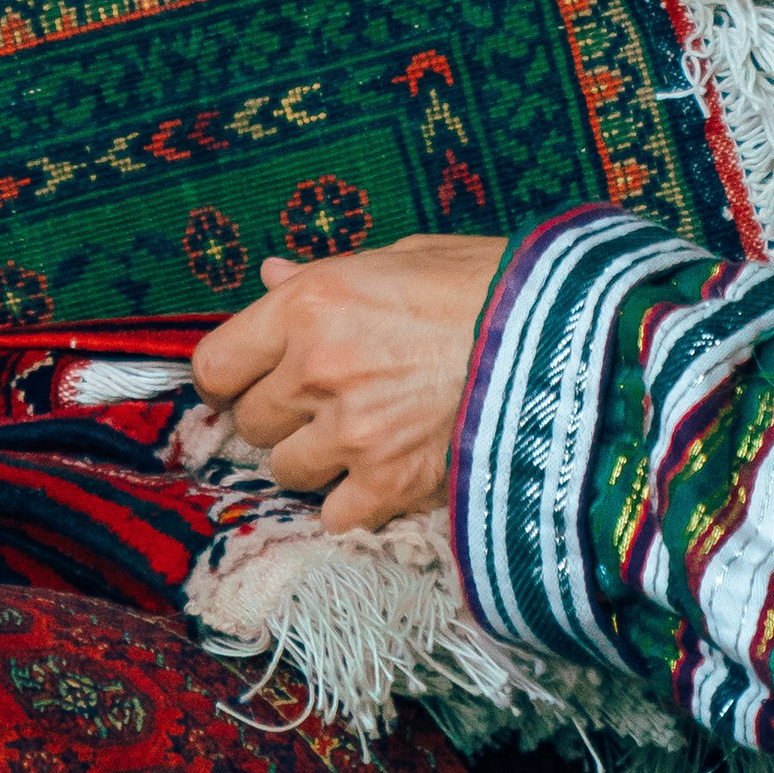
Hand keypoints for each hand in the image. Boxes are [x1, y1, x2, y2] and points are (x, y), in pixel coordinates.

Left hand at [189, 234, 504, 530]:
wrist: (559, 333)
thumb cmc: (483, 282)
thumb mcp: (398, 258)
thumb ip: (323, 275)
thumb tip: (270, 276)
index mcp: (309, 304)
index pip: (214, 365)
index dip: (228, 379)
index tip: (247, 383)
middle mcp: (315, 368)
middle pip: (251, 422)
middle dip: (279, 416)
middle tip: (322, 403)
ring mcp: (350, 430)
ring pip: (286, 470)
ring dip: (315, 459)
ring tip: (360, 435)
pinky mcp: (390, 482)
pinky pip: (334, 514)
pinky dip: (353, 502)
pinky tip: (382, 475)